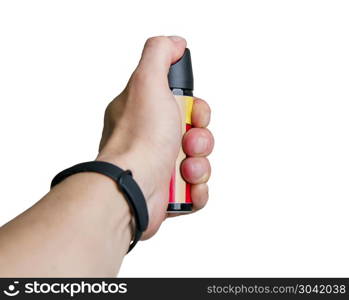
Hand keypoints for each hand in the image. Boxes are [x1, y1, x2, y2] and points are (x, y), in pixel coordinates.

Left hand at [97, 36, 213, 238]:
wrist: (132, 187)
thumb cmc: (140, 140)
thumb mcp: (147, 82)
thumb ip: (159, 54)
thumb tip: (176, 44)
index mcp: (146, 113)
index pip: (184, 105)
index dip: (198, 108)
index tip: (194, 112)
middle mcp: (152, 138)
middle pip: (196, 133)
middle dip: (201, 139)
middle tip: (188, 143)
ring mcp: (160, 166)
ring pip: (199, 161)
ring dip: (200, 166)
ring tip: (185, 170)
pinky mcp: (167, 192)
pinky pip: (196, 189)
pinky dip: (196, 190)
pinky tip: (186, 188)